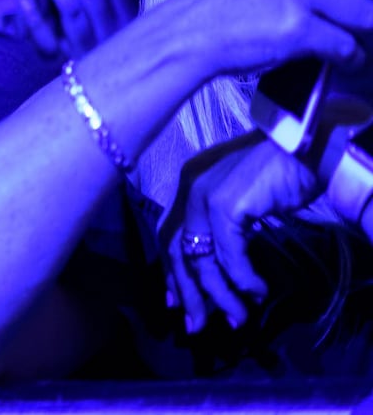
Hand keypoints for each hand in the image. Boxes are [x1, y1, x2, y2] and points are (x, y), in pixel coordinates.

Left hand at [161, 132, 319, 332]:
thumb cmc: (278, 175)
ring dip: (220, 294)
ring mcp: (204, 195)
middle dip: (187, 291)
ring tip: (238, 317)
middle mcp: (189, 189)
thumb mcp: (241, 204)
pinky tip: (257, 290)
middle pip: (175, 250)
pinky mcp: (226, 204)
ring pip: (202, 258)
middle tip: (199, 324)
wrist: (304, 148)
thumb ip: (223, 232)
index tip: (177, 302)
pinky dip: (243, 278)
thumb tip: (218, 271)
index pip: (168, 235)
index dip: (171, 272)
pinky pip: (229, 254)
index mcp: (188, 186)